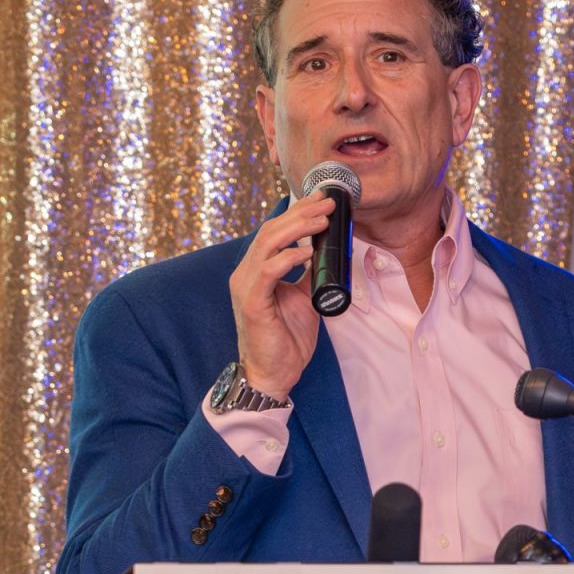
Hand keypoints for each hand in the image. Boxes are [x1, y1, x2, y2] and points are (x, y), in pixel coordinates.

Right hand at [230, 193, 335, 398]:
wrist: (274, 374)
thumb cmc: (286, 339)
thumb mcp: (305, 298)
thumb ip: (311, 274)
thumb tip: (327, 251)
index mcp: (256, 270)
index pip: (275, 231)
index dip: (298, 212)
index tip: (322, 199)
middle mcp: (246, 273)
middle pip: (271, 230)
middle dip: (301, 213)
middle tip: (327, 202)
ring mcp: (246, 287)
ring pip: (267, 244)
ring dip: (297, 228)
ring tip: (321, 220)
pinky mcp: (251, 304)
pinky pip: (268, 273)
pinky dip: (287, 258)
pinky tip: (306, 252)